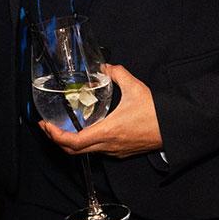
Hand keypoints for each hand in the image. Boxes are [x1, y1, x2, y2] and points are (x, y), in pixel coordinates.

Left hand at [40, 63, 163, 158]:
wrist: (173, 128)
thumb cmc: (155, 112)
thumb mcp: (135, 87)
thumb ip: (117, 74)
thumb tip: (105, 67)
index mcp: (108, 131)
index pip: (73, 142)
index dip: (55, 136)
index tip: (46, 125)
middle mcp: (108, 145)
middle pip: (73, 151)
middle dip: (56, 139)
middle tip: (47, 126)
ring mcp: (114, 151)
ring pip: (85, 152)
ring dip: (70, 142)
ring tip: (63, 126)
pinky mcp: (120, 152)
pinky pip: (97, 150)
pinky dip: (85, 143)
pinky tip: (85, 129)